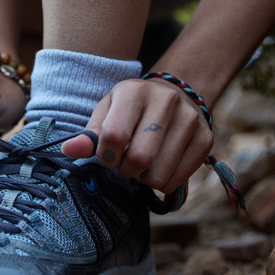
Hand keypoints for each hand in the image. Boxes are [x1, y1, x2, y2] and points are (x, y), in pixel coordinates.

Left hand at [61, 78, 213, 193]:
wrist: (172, 97)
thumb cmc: (129, 111)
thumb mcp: (105, 115)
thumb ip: (87, 136)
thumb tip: (68, 151)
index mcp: (134, 92)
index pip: (114, 136)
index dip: (106, 156)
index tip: (107, 156)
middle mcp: (166, 101)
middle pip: (140, 158)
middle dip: (125, 170)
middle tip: (125, 163)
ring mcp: (190, 119)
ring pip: (158, 174)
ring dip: (143, 178)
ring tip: (142, 163)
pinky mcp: (206, 139)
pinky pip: (176, 180)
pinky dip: (162, 183)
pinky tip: (159, 166)